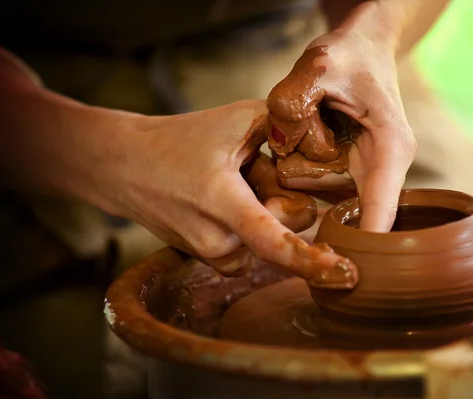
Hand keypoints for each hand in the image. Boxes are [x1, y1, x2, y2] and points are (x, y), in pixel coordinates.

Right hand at [103, 100, 357, 287]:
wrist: (127, 167)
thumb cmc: (181, 140)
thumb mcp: (235, 119)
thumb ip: (284, 128)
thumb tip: (326, 143)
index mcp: (223, 204)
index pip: (273, 243)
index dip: (311, 262)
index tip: (345, 275)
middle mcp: (218, 241)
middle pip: (286, 229)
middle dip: (286, 201)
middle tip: (255, 170)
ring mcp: (213, 256)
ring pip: (270, 239)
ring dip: (266, 212)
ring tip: (232, 185)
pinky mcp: (211, 261)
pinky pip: (252, 248)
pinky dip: (251, 225)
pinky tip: (226, 201)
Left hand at [267, 20, 415, 231]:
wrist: (362, 48)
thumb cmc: (350, 55)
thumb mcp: (320, 63)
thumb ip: (293, 98)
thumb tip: (278, 140)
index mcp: (388, 148)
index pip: (381, 204)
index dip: (367, 238)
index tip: (354, 271)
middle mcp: (379, 166)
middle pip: (338, 202)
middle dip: (308, 172)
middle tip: (307, 119)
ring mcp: (360, 170)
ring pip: (317, 189)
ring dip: (298, 160)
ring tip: (309, 114)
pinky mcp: (344, 169)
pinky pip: (311, 180)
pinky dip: (297, 160)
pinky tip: (302, 129)